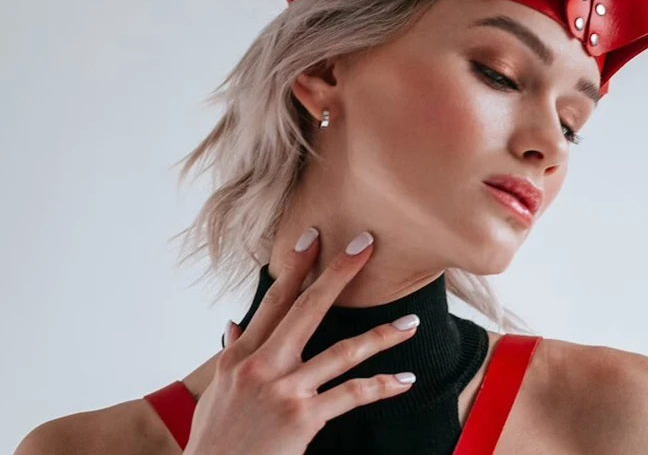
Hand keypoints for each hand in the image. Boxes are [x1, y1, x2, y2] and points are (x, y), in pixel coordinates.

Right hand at [183, 229, 419, 454]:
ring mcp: (285, 390)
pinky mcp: (303, 418)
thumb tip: (234, 323)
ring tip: (410, 323)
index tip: (313, 236)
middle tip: (366, 246)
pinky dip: (380, 386)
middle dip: (339, 273)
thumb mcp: (216, 391)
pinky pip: (351, 396)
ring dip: (382, 335)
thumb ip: (231, 354)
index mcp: (241, 354)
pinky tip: (403, 379)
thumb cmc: (214, 439)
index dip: (296, 265)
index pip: (275, 300)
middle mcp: (263, 365)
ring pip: (342, 351)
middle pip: (308, 308)